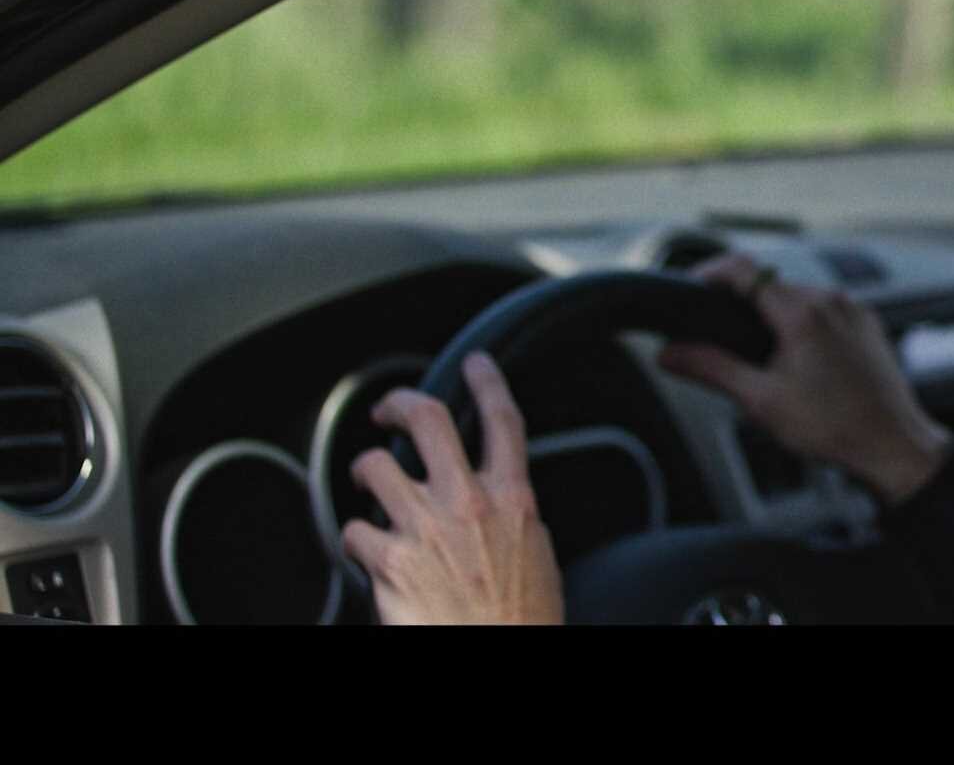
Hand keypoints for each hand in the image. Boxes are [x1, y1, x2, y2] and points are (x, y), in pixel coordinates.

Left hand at [340, 351, 564, 624]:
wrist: (498, 652)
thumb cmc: (522, 621)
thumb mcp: (535, 555)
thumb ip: (511, 517)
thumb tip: (494, 504)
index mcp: (512, 499)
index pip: (503, 420)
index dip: (488, 382)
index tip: (476, 365)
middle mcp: (467, 502)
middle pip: (426, 419)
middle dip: (399, 403)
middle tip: (387, 409)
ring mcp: (424, 527)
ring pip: (375, 466)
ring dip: (365, 472)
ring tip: (366, 483)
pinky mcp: (388, 560)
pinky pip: (354, 531)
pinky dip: (356, 541)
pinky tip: (367, 553)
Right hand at [656, 254, 948, 503]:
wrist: (893, 446)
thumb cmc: (833, 427)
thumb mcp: (761, 400)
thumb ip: (712, 369)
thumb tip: (669, 354)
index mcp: (802, 312)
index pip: (743, 269)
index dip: (709, 273)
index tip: (690, 288)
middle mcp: (831, 301)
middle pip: (770, 284)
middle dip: (742, 304)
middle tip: (721, 334)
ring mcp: (853, 310)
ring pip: (799, 297)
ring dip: (775, 316)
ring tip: (763, 357)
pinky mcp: (867, 324)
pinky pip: (825, 310)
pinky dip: (803, 324)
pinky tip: (800, 362)